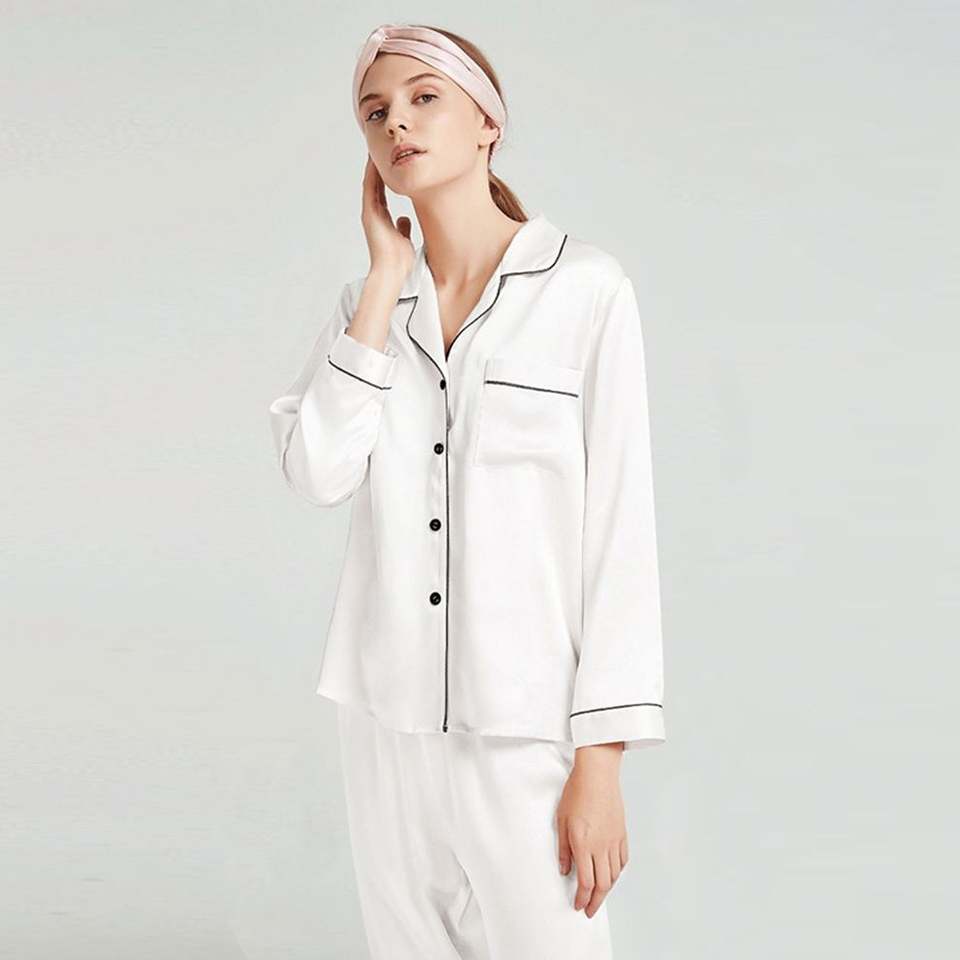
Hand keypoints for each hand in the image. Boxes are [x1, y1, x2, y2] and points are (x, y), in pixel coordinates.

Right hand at [361, 154, 414, 277]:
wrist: (392, 270)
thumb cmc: (399, 259)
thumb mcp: (403, 238)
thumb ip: (402, 227)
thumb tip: (404, 219)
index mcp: (381, 218)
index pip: (381, 191)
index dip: (383, 176)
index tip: (387, 162)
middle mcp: (373, 213)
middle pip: (374, 184)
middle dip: (376, 167)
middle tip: (378, 148)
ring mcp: (370, 212)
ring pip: (370, 183)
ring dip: (372, 166)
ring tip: (375, 149)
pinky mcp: (370, 214)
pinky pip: (370, 188)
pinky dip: (372, 174)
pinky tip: (374, 161)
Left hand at [555, 743, 627, 917]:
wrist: (597, 774)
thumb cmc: (577, 792)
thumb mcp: (561, 820)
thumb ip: (563, 848)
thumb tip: (564, 870)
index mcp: (584, 844)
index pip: (585, 882)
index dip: (582, 898)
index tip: (578, 906)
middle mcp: (602, 846)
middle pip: (602, 884)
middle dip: (595, 901)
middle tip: (590, 910)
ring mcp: (614, 840)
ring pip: (614, 874)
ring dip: (607, 889)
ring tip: (599, 895)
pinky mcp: (622, 833)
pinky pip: (623, 860)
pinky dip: (618, 871)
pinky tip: (612, 873)